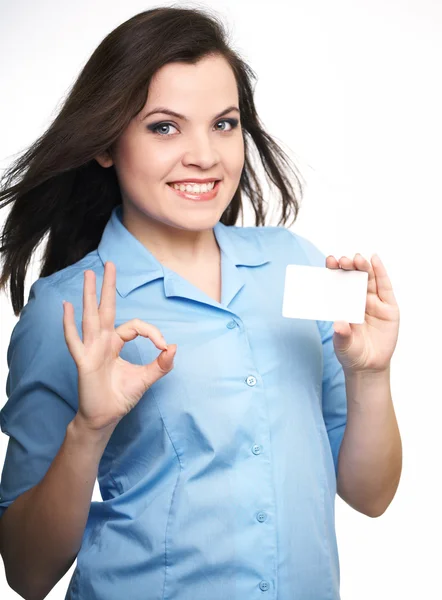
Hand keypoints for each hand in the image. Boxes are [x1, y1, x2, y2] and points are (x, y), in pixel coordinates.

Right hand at [62, 261, 176, 430]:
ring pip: (91, 317)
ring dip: (89, 295)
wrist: (105, 417)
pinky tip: (67, 306)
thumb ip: (161, 364)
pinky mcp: (83, 361)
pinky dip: (69, 323)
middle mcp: (103, 342)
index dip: (152, 332)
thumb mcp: (146, 379)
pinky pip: (74, 340)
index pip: (134, 326)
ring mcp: (91, 349)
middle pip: (106, 308)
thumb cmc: (121, 397)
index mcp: (116, 343)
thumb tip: (173, 347)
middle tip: (110, 264)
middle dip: (108, 286)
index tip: (163, 347)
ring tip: (88, 275)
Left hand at [326, 253, 399, 374]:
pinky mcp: (389, 307)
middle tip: (343, 260)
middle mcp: (358, 300)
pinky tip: (375, 260)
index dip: (334, 271)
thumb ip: (342, 335)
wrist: (369, 366)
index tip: (329, 261)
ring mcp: (374, 302)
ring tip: (358, 259)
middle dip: (349, 267)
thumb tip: (339, 323)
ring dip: (363, 267)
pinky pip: (385, 287)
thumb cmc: (351, 352)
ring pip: (369, 280)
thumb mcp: (343, 345)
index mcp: (343, 304)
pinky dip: (381, 272)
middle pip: (353, 278)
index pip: (338, 283)